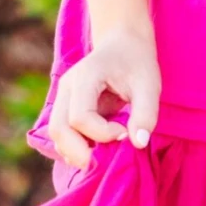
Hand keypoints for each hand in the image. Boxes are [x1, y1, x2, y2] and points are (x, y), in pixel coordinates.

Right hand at [46, 23, 161, 172]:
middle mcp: (66, 88)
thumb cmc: (137, 63)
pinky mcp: (66, 108)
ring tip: (103, 156)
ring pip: (56, 134)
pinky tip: (98, 149)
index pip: (80, 117)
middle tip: (106, 161)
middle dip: (80, 152)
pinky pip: (63, 134)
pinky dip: (76, 147)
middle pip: (58, 129)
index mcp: (84, 77)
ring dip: (77, 152)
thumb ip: (145, 113)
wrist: (123, 44)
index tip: (125, 133)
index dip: (102, 134)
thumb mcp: (149, 85)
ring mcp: (63, 98)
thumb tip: (138, 143)